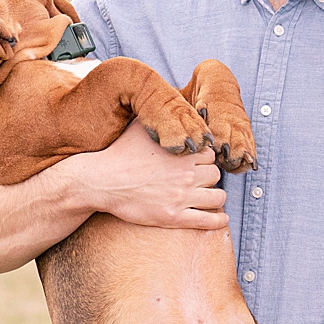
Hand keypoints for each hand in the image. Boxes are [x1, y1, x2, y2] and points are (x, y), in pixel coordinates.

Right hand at [74, 130, 228, 229]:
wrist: (101, 181)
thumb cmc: (120, 152)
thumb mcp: (141, 126)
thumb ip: (161, 116)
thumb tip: (169, 102)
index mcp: (181, 152)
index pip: (210, 153)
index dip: (205, 157)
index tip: (198, 161)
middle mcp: (186, 174)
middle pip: (215, 174)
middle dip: (209, 176)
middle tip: (200, 178)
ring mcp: (181, 197)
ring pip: (217, 197)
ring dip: (216, 197)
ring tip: (211, 197)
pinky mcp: (173, 217)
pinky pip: (206, 221)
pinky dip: (218, 221)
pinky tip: (221, 220)